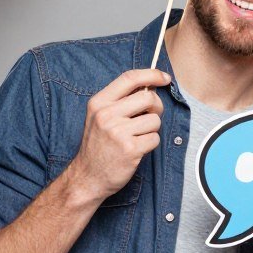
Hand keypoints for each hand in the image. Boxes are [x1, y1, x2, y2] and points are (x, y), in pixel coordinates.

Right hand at [64, 69, 170, 202]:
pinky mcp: (130, 149)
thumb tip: (150, 85)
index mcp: (99, 103)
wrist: (87, 177)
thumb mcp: (99, 117)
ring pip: (155, 120)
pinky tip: (137, 149)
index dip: (151, 74)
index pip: (129, 78)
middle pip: (148, 98)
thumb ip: (120, 101)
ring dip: (152, 129)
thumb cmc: (98, 146)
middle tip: (150, 116)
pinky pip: (155, 138)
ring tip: (136, 137)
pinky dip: (150, 143)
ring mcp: (118, 132)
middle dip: (156, 107)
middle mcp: (106, 115)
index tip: (164, 77)